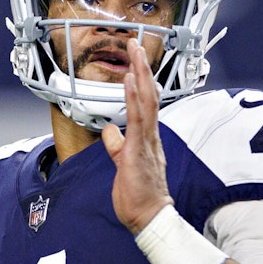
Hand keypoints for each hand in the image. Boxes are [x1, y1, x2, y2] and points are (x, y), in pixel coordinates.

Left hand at [101, 38, 174, 233]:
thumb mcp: (122, 165)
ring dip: (140, 75)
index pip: (146, 105)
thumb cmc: (139, 197)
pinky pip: (138, 119)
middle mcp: (151, 136)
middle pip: (149, 96)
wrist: (150, 218)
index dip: (141, 82)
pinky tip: (130, 80)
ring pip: (146, 101)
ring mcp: (147, 142)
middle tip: (136, 45)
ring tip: (135, 52)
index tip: (135, 63)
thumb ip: (116, 146)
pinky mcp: (140, 150)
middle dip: (142, 69)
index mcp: (148, 139)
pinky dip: (133, 97)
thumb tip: (111, 130)